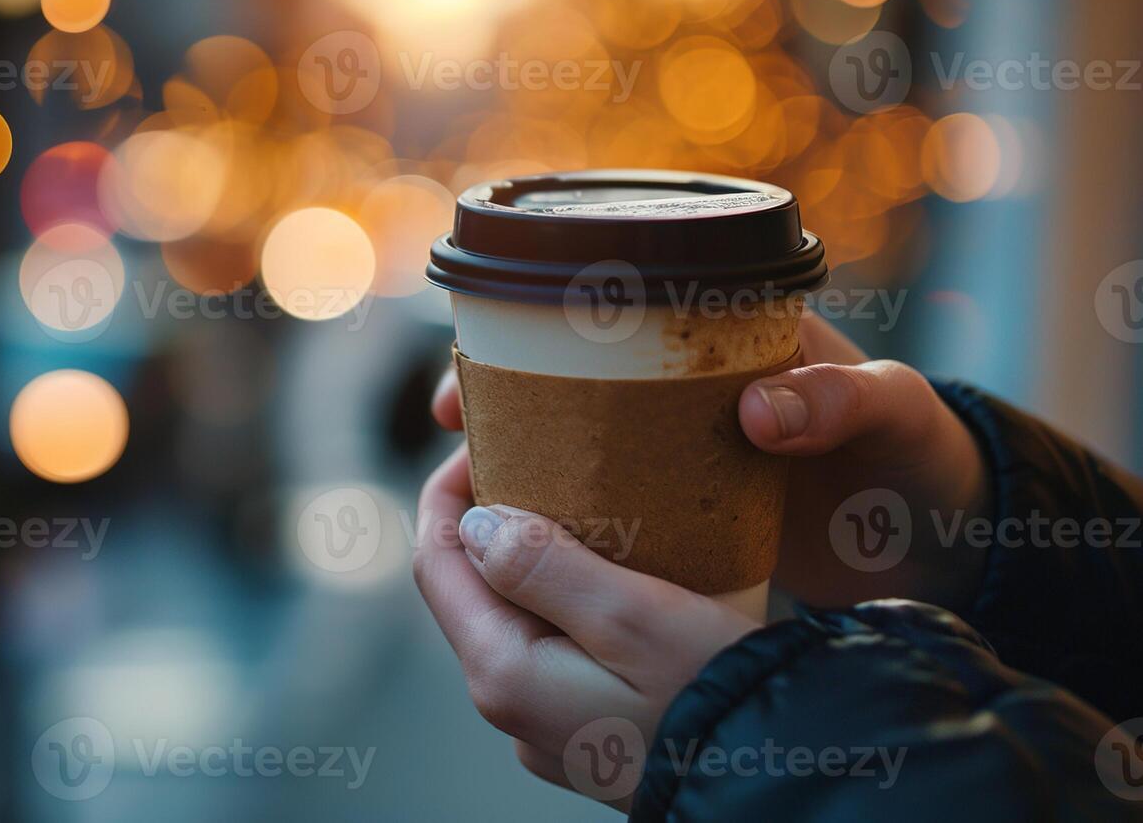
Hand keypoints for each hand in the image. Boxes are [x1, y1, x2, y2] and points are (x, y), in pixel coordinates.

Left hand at [413, 444, 756, 810]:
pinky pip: (552, 646)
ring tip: (585, 505)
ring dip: (533, 557)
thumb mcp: (631, 613)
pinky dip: (567, 597)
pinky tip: (613, 570)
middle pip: (471, 588)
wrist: (780, 778)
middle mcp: (510, 704)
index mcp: (504, 671)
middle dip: (493, 518)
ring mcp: (544, 722)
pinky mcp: (584, 726)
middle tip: (542, 459)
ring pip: (514, 616)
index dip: (450, 491)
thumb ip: (541, 564)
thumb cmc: (715, 692)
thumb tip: (475, 522)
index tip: (488, 438)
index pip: (436, 561)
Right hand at [429, 313, 992, 610]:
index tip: (468, 384)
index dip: (522, 340)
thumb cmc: (921, 451)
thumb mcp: (893, 408)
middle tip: (452, 452)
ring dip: (520, 476)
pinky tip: (531, 557)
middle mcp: (682, 393)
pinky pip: (610, 516)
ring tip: (471, 510)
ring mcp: (677, 460)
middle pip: (563, 387)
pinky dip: (568, 530)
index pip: (601, 314)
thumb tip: (759, 411)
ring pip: (574, 455)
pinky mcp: (685, 521)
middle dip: (496, 411)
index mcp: (720, 338)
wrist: (948, 536)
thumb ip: (840, 398)